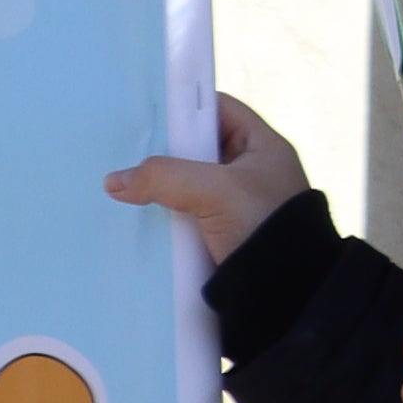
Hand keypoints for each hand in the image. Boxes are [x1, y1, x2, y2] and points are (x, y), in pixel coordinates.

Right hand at [106, 92, 311, 264]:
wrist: (287, 296)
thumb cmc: (265, 229)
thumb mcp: (216, 191)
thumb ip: (165, 176)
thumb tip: (116, 181)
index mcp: (263, 148)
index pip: (219, 110)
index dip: (185, 106)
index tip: (145, 110)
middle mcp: (251, 172)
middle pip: (198, 148)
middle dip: (164, 151)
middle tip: (121, 150)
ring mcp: (235, 205)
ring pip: (188, 184)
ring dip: (160, 187)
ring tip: (118, 182)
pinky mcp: (220, 235)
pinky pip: (186, 215)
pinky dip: (165, 215)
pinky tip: (135, 214)